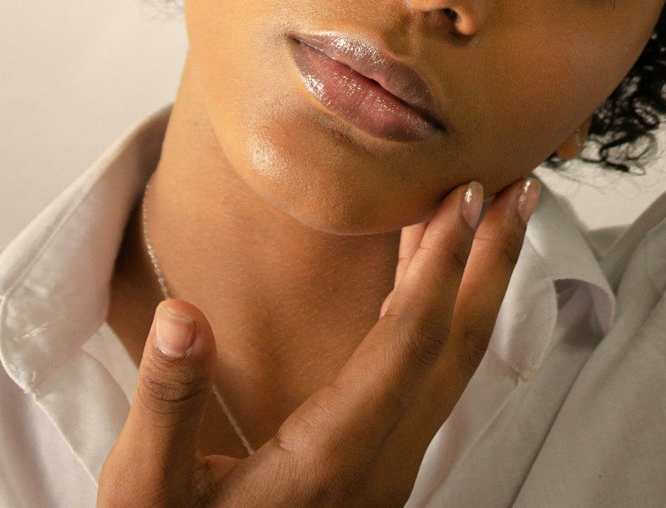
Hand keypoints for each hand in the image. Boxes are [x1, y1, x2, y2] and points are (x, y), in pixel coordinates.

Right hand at [97, 173, 539, 507]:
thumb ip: (167, 403)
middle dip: (492, 262)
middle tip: (519, 188)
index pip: (409, 342)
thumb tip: (181, 316)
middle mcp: (380, 466)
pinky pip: (432, 380)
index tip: (463, 196)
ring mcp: (388, 474)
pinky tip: (431, 282)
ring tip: (493, 219)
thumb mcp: (147, 491)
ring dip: (477, 287)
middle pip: (457, 349)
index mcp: (331, 458)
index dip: (442, 263)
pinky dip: (443, 316)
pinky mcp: (379, 473)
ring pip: (452, 367)